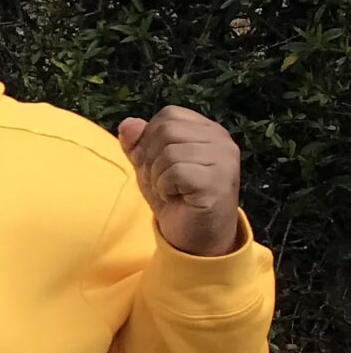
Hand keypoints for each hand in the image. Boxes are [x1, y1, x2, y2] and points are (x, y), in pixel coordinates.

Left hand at [117, 106, 244, 255]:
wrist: (194, 237)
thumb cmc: (175, 197)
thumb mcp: (149, 166)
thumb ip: (138, 143)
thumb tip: (128, 124)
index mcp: (208, 130)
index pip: (169, 115)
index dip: (150, 138)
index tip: (155, 163)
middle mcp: (222, 141)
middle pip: (167, 130)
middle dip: (151, 158)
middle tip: (162, 181)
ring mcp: (225, 160)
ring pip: (170, 152)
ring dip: (158, 177)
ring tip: (171, 191)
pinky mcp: (219, 182)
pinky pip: (176, 173)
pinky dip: (166, 188)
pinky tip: (178, 198)